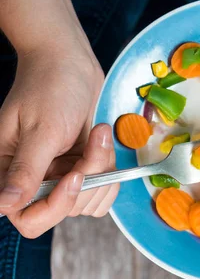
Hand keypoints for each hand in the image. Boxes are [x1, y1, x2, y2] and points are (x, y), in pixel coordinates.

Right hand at [0, 47, 118, 237]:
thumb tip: (4, 205)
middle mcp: (33, 179)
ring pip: (88, 201)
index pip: (25, 217)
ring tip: (97, 134)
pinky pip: (101, 190)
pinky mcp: (79, 169)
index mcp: (9, 170)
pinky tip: (101, 139)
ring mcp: (58, 176)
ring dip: (102, 169)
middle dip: (87, 179)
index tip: (74, 176)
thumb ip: (26, 170)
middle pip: (63, 212)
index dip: (53, 208)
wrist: (70, 61)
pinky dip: (110, 169)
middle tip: (92, 144)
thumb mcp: (41, 129)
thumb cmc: (50, 86)